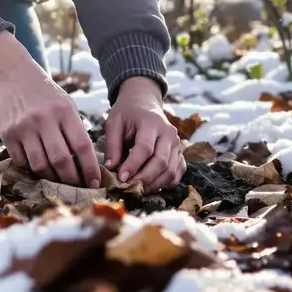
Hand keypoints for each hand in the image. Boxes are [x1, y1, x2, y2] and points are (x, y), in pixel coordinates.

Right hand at [0, 33, 101, 187]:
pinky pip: (21, 161)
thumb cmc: (43, 92)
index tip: (94, 182)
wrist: (11, 74)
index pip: (82, 146)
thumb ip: (74, 128)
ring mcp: (23, 127)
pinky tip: (37, 167)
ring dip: (50, 177)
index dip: (90, 168)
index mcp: (64, 111)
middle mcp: (44, 119)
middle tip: (76, 187)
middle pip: (61, 160)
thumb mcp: (65, 103)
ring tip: (57, 179)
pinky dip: (30, 168)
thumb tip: (84, 161)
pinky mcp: (7, 133)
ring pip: (40, 164)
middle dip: (71, 179)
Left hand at [104, 77, 183, 192]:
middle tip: (129, 188)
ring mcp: (177, 143)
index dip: (133, 165)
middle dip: (144, 178)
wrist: (145, 102)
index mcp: (151, 122)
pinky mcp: (180, 152)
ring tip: (138, 189)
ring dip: (154, 184)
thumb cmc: (127, 113)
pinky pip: (177, 173)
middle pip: (160, 162)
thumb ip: (112, 145)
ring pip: (171, 170)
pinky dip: (166, 183)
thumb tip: (111, 167)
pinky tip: (151, 186)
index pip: (145, 148)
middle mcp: (168, 133)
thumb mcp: (114, 123)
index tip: (121, 178)